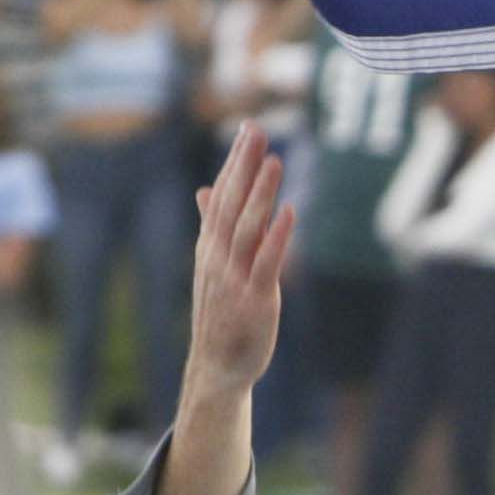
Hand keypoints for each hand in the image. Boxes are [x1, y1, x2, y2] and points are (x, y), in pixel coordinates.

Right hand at [186, 125, 292, 398]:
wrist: (217, 365)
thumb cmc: (219, 313)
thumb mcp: (212, 265)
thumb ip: (212, 225)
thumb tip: (205, 190)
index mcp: (210, 247)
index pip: (223, 196)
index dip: (235, 162)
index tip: (248, 129)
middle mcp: (218, 257)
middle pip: (232, 204)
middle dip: (244, 167)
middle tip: (256, 131)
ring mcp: (235, 278)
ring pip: (247, 228)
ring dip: (260, 194)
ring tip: (273, 161)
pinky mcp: (255, 300)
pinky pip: (266, 263)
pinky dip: (276, 236)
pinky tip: (288, 211)